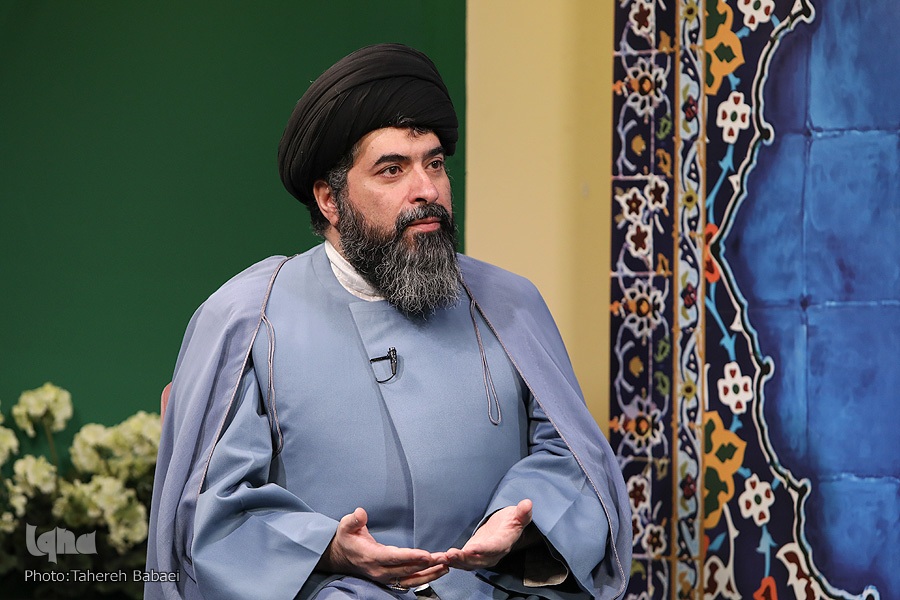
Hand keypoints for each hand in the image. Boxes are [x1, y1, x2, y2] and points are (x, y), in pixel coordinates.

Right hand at [319, 507, 448, 587]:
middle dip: (427, 564)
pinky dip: (425, 578)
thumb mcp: (346, 526)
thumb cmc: (347, 539)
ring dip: (430, 574)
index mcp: (370, 556)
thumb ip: (354, 520)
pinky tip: (438, 571)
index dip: (410, 556)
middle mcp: (379, 570)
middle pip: (406, 569)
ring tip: (446, 566)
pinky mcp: (390, 580)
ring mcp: (385, 577)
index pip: (393, 558)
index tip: (426, 555)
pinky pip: (410, 582)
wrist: (341, 557)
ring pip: (411, 579)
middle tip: (444, 557)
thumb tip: (361, 512)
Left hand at [443, 499, 533, 569]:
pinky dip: (450, 561)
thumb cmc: (512, 520)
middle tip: (450, 554)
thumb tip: (528, 503)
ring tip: (442, 558)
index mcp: (503, 543)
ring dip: (454, 561)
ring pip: (467, 563)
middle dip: (464, 559)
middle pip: (477, 560)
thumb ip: (522, 512)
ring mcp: (481, 557)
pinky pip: (461, 561)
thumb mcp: (518, 515)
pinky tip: (438, 558)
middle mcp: (491, 554)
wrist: (508, 528)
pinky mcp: (471, 556)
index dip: (483, 549)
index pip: (493, 548)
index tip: (472, 548)